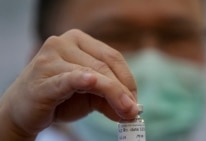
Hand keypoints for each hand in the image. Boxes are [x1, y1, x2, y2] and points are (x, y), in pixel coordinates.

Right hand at [0, 29, 137, 139]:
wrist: (24, 108)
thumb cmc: (58, 97)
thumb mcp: (89, 95)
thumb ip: (110, 98)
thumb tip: (132, 109)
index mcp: (78, 40)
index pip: (111, 56)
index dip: (127, 79)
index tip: (135, 100)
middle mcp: (64, 42)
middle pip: (104, 65)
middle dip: (122, 90)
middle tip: (133, 111)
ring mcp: (51, 57)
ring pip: (92, 73)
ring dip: (113, 94)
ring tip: (125, 112)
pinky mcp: (43, 76)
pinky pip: (67, 78)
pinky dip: (81, 80)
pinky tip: (91, 82)